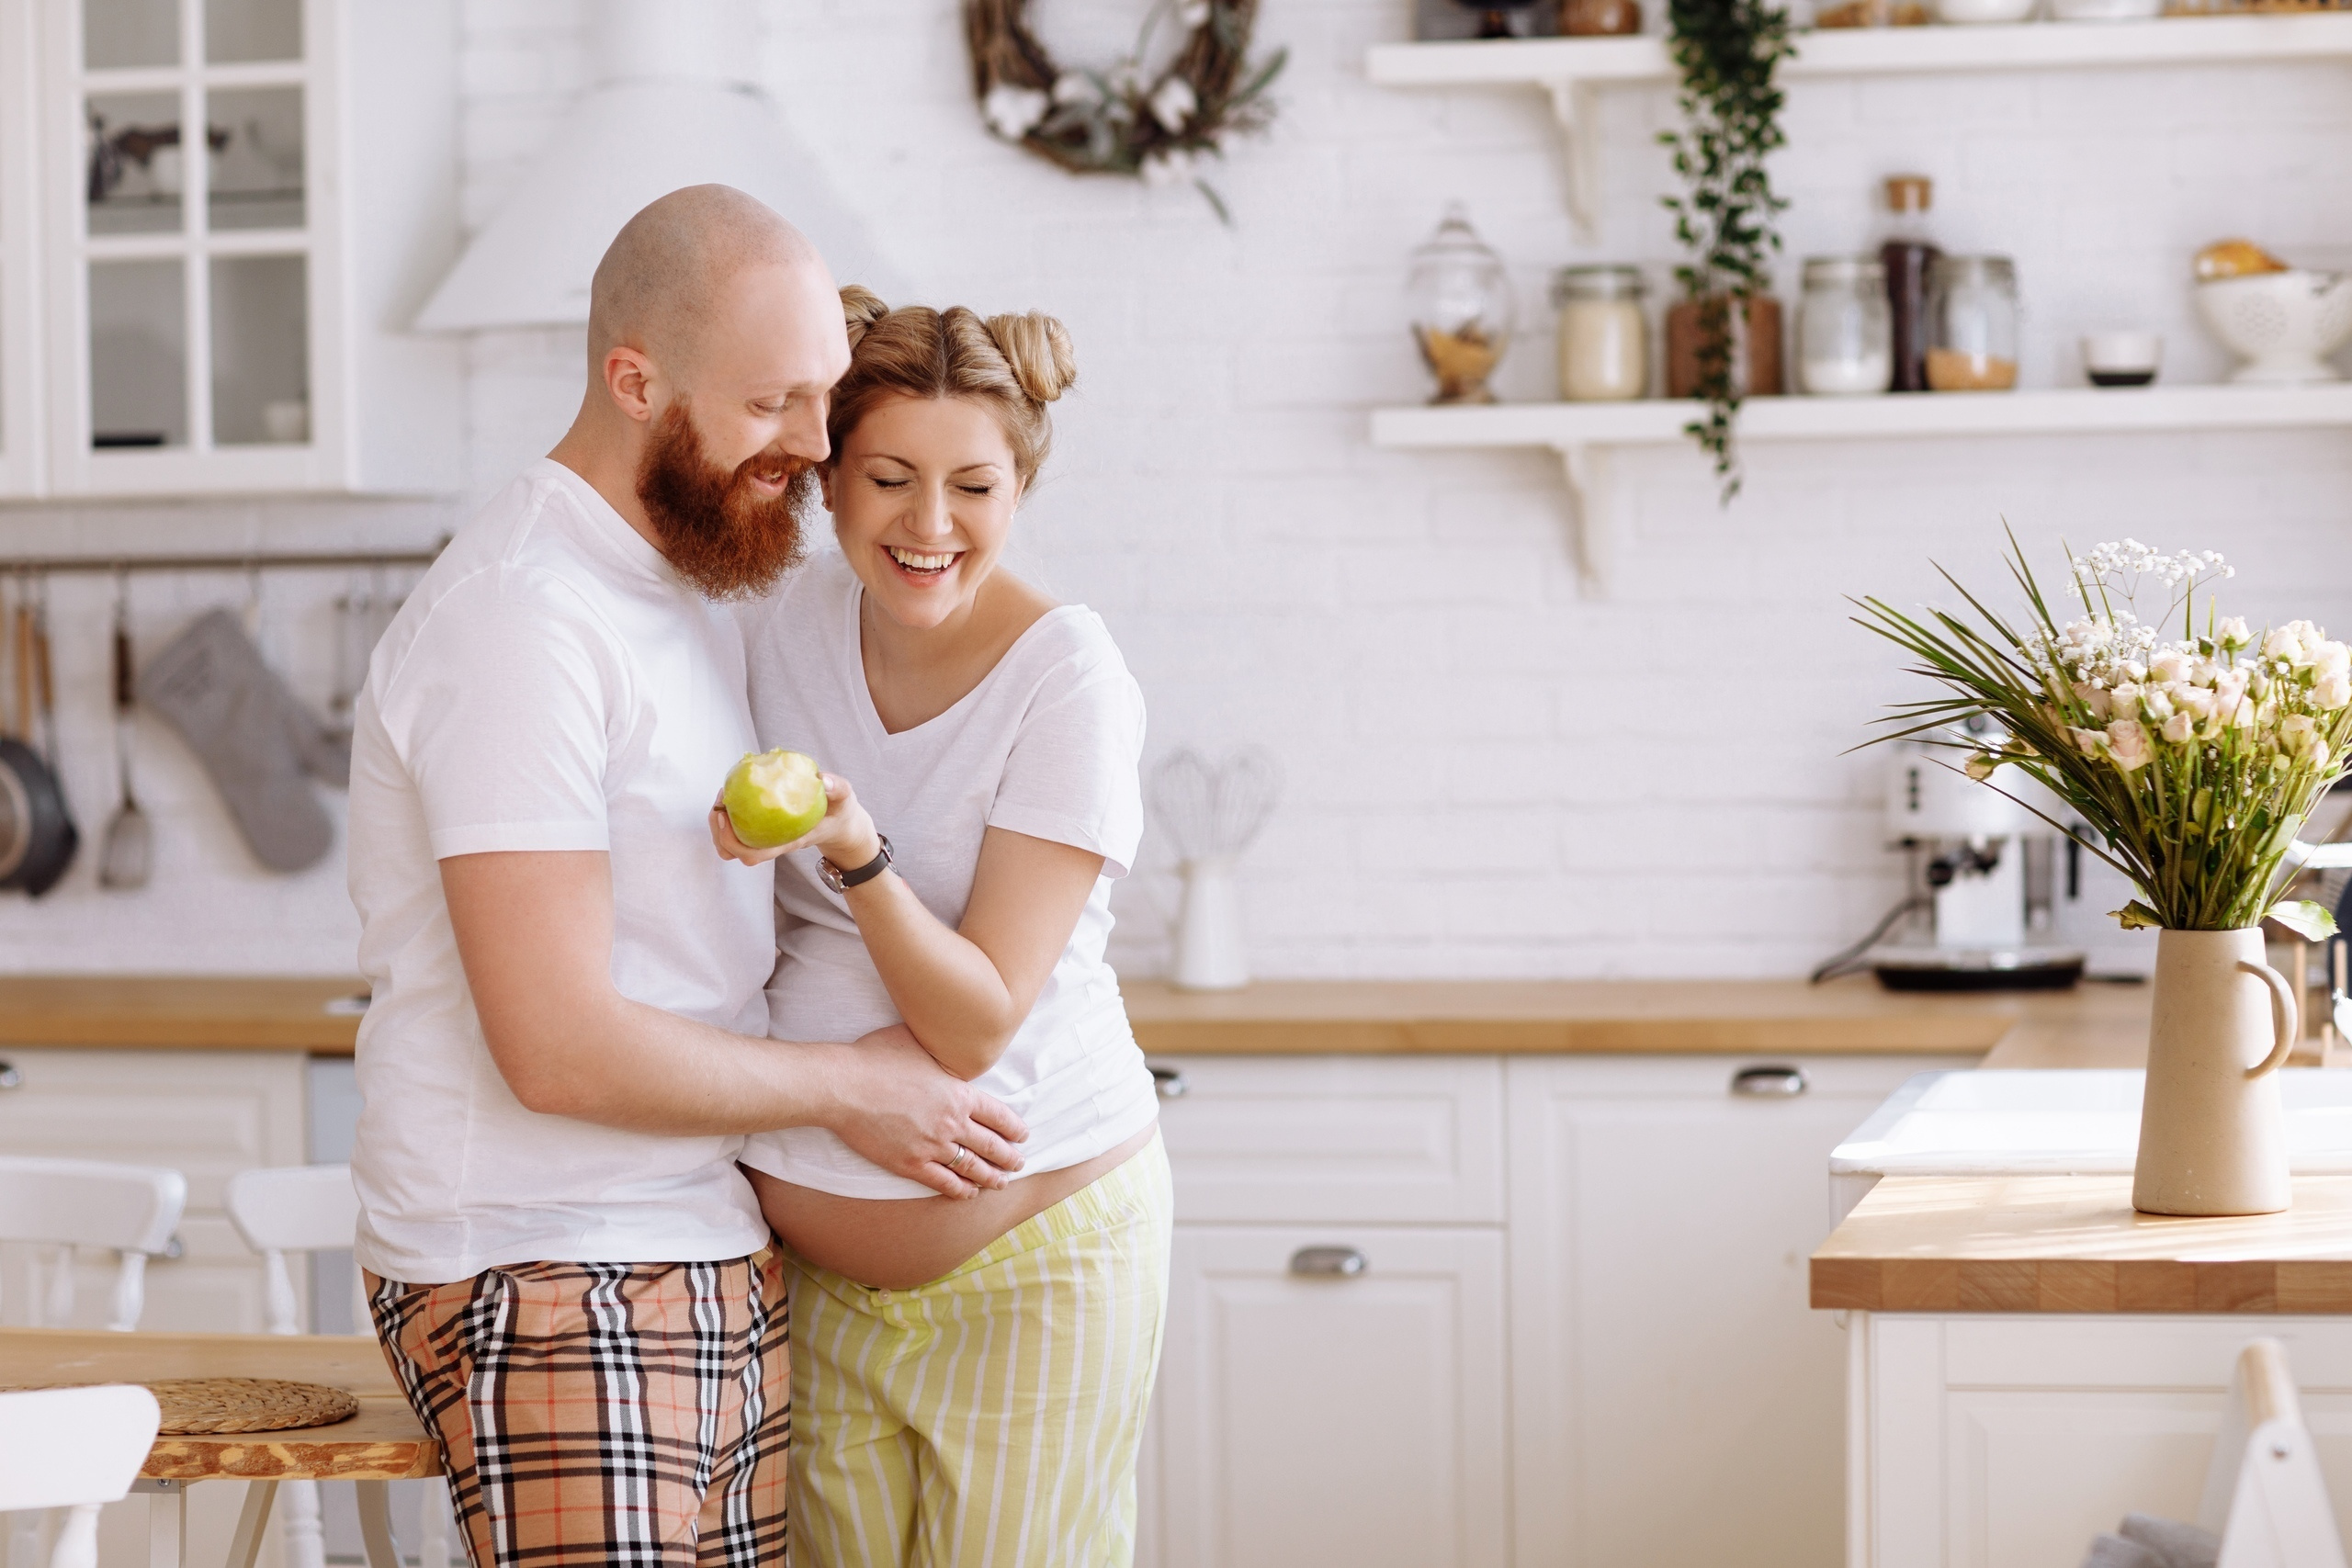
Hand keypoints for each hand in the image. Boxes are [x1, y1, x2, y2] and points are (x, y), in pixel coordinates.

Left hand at [709, 772, 881, 871]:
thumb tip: (822, 779)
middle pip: (733, 852)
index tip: (725, 814)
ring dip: (718, 824)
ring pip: (730, 846)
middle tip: (722, 800)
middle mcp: (773, 844)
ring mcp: (766, 839)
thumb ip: (837, 788)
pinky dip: (727, 816)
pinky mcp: (763, 829)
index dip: (732, 839)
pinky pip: (737, 830)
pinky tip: (734, 794)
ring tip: (723, 797)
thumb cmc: (840, 813)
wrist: (841, 824)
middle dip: (718, 830)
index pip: (754, 853)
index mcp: (788, 842)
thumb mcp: (845, 799)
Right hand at [823, 1024, 1026, 1198]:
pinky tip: (968, 1193)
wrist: (843, 1086)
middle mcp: (952, 1122)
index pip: (999, 1115)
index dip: (1014, 1128)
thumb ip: (939, 1048)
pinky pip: (943, 1182)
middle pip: (992, 1146)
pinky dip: (960, 1190)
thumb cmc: (875, 1057)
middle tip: (1019, 1163)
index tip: (1023, 1135)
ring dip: (990, 1177)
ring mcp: (932, 1146)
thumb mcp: (917, 1041)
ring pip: (972, 1168)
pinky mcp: (910, 1163)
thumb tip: (948, 1036)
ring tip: (1000, 1183)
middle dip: (1010, 1157)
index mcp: (959, 1093)